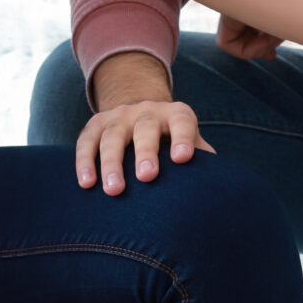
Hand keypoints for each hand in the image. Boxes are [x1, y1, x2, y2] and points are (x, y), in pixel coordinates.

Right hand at [76, 99, 215, 194]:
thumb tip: (218, 190)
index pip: (182, 121)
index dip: (183, 138)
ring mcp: (119, 116)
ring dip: (111, 162)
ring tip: (113, 190)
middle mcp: (147, 111)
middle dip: (145, 152)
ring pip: (113, 134)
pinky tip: (86, 183)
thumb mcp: (192, 146)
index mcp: (176, 115)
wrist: (143, 117)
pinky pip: (87, 140)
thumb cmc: (174, 146)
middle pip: (145, 127)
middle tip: (147, 177)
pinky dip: (84, 161)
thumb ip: (203, 161)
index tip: (183, 159)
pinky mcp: (96, 123)